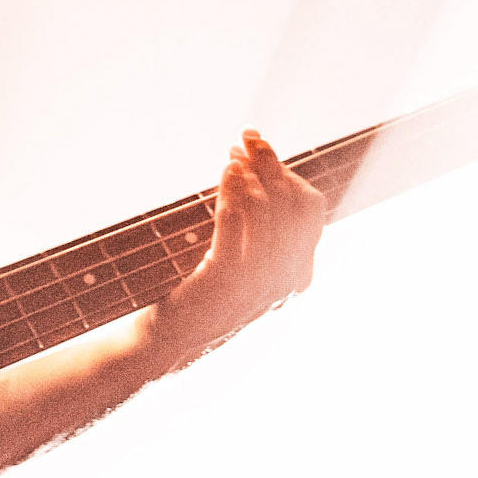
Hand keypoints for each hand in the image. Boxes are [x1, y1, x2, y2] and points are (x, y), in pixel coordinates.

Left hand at [154, 131, 325, 363]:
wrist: (168, 339)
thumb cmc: (199, 294)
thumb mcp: (235, 258)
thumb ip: (251, 227)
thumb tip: (244, 167)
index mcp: (294, 271)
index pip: (309, 208)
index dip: (287, 171)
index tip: (259, 147)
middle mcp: (283, 278)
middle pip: (289, 204)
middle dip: (270, 164)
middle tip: (247, 138)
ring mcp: (256, 282)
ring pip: (267, 214)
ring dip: (251, 177)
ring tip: (233, 157)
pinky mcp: (224, 282)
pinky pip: (235, 231)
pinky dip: (233, 197)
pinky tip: (225, 177)